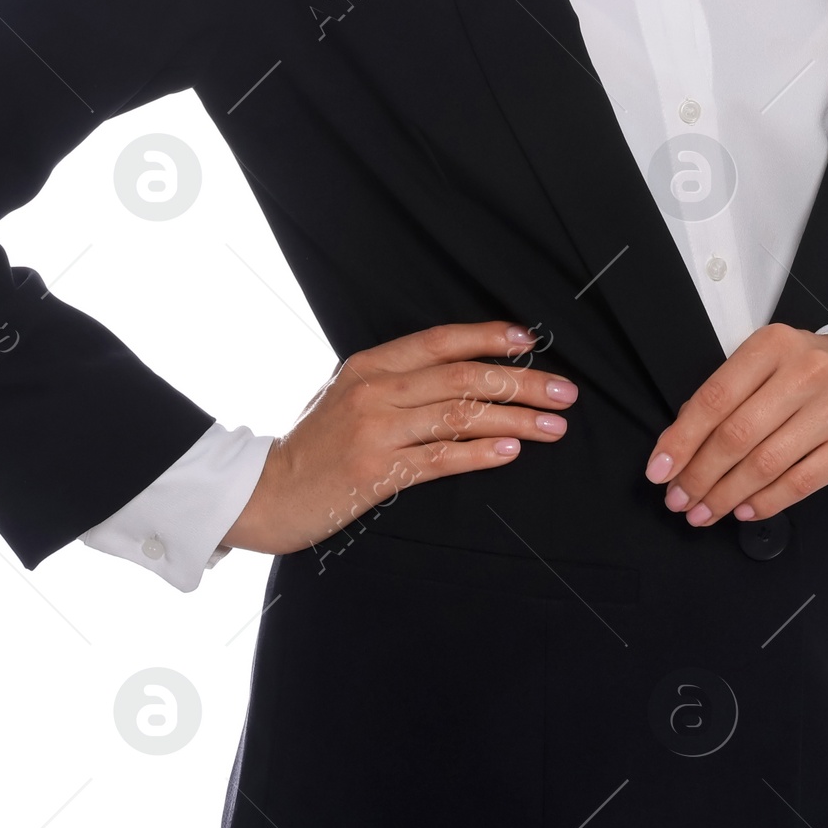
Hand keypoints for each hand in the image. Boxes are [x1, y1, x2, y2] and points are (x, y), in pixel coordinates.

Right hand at [221, 320, 577, 555]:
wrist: (263, 491)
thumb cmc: (312, 444)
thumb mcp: (345, 394)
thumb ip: (393, 381)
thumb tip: (456, 373)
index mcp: (369, 364)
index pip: (439, 340)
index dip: (488, 337)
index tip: (529, 342)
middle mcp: (375, 390)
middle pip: (462, 376)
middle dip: (521, 383)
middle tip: (564, 392)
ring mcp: (376, 430)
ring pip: (459, 415)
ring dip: (515, 419)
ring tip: (554, 426)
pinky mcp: (377, 472)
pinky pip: (440, 458)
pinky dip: (480, 453)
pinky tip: (511, 451)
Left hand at [644, 325, 827, 527]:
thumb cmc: (812, 368)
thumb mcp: (770, 360)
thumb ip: (730, 391)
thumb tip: (682, 439)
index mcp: (772, 346)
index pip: (715, 397)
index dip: (682, 438)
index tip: (658, 469)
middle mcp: (804, 374)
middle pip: (737, 435)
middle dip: (700, 475)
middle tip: (678, 500)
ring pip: (766, 464)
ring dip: (727, 496)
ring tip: (704, 512)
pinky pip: (801, 483)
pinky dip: (767, 502)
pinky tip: (745, 510)